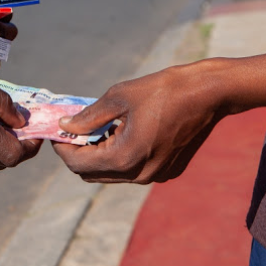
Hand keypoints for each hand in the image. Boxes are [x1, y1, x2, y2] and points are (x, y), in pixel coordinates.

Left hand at [52, 61, 231, 182]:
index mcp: (126, 158)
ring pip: (112, 173)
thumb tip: (65, 126)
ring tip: (97, 127)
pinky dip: (119, 155)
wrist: (208, 93)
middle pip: (92, 174)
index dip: (62, 148)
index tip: (57, 130)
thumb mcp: (119, 97)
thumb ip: (88, 116)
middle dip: (78, 152)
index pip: (78, 165)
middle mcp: (139, 175)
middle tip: (73, 128)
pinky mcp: (167, 171)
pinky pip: (131, 169)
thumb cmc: (163, 90)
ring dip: (98, 154)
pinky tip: (121, 131)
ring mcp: (155, 176)